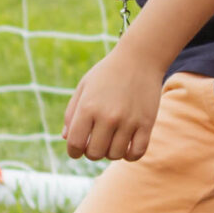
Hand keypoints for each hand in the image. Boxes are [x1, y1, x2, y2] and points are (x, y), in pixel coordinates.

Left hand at [63, 42, 167, 161]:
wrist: (140, 58)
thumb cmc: (108, 72)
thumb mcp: (84, 87)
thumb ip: (71, 113)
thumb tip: (66, 138)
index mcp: (88, 107)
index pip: (75, 144)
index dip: (73, 151)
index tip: (78, 149)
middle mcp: (108, 116)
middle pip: (94, 153)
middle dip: (92, 152)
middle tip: (96, 142)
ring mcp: (129, 121)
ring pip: (115, 155)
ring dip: (111, 152)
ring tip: (112, 140)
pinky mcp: (146, 123)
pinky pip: (137, 153)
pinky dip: (130, 155)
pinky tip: (127, 145)